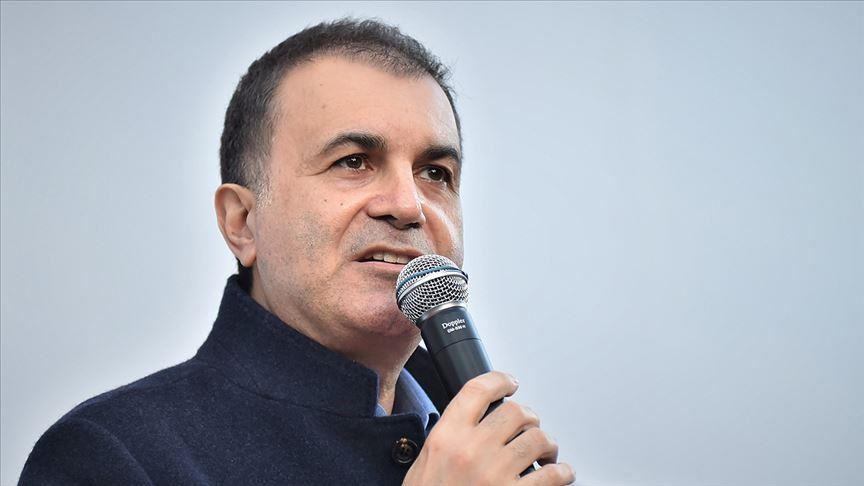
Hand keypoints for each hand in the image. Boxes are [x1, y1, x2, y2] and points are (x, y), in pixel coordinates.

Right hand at [403, 371, 574, 485]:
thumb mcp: (426, 464)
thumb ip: (448, 438)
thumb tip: (473, 420)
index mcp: (446, 438)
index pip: (477, 390)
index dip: (499, 380)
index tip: (509, 384)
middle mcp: (472, 451)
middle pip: (515, 411)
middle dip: (528, 417)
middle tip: (529, 425)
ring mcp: (496, 475)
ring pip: (538, 439)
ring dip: (548, 444)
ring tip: (546, 452)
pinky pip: (554, 475)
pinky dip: (563, 472)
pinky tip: (560, 473)